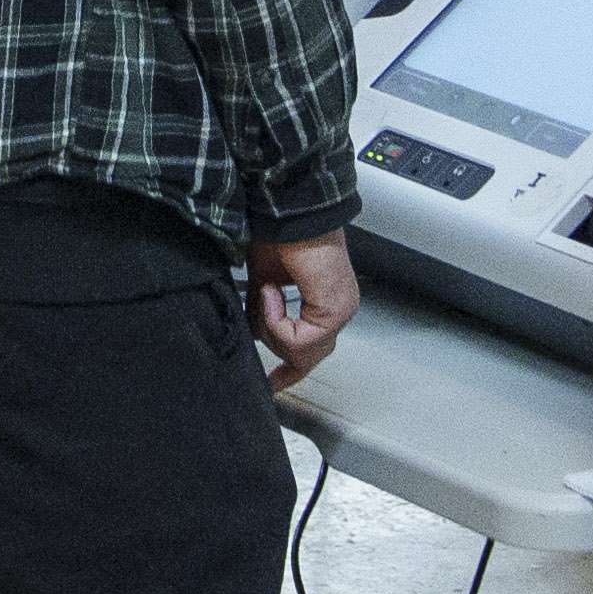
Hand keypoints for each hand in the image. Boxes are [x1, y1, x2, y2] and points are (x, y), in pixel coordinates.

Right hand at [245, 229, 359, 390]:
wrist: (287, 210)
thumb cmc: (278, 234)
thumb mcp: (263, 281)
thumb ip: (262, 312)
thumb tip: (252, 335)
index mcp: (326, 301)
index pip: (313, 348)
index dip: (290, 370)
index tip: (272, 383)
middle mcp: (338, 310)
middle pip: (306, 356)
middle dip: (277, 346)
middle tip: (260, 330)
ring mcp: (339, 312)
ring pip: (300, 352)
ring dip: (271, 327)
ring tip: (265, 290)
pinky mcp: (333, 311)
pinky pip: (298, 340)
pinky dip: (275, 321)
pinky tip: (270, 290)